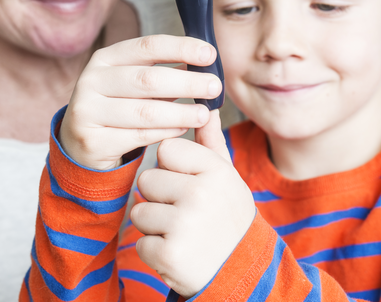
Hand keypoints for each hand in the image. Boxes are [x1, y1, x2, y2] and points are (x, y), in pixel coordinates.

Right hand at [58, 35, 222, 169]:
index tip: (210, 54)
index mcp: (105, 59)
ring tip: (205, 114)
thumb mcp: (134, 84)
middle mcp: (92, 81)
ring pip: (145, 111)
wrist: (83, 145)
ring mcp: (88, 111)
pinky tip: (184, 129)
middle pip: (148, 79)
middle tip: (215, 87)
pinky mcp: (93, 141)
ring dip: (181, 112)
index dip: (181, 48)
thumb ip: (163, 71)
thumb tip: (204, 60)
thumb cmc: (119, 108)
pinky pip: (139, 136)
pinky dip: (166, 132)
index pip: (147, 46)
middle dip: (187, 83)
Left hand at [130, 110, 255, 297]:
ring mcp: (184, 225)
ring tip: (183, 233)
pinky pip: (140, 242)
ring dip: (155, 226)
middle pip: (147, 180)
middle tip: (187, 214)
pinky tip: (179, 252)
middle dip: (160, 198)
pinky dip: (154, 252)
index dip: (172, 168)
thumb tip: (205, 108)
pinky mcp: (169, 254)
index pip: (166, 150)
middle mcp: (200, 194)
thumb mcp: (227, 178)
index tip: (190, 184)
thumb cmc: (228, 218)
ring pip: (139, 212)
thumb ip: (211, 143)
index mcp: (215, 170)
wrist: (241, 271)